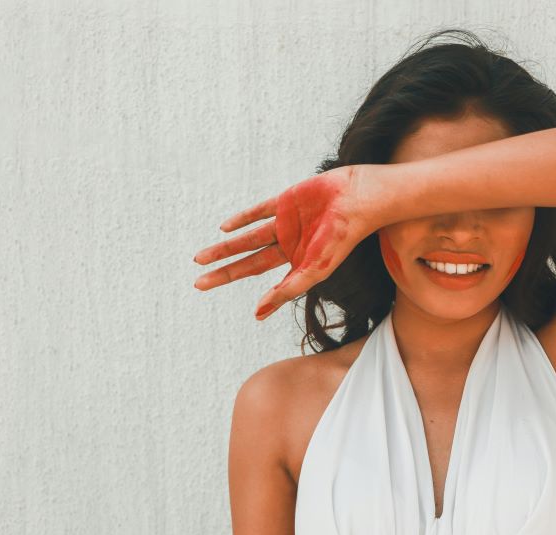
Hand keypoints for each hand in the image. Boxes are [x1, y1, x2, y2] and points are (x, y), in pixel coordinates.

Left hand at [193, 165, 379, 320]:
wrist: (357, 201)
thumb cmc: (342, 239)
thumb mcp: (314, 271)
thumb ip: (287, 290)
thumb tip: (257, 313)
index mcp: (296, 261)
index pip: (262, 277)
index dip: (243, 285)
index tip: (223, 298)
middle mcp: (287, 244)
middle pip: (249, 261)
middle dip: (224, 271)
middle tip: (198, 283)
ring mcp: (285, 222)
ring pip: (248, 237)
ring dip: (225, 248)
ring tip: (200, 258)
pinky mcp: (285, 201)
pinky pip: (259, 211)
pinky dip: (242, 219)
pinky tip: (225, 227)